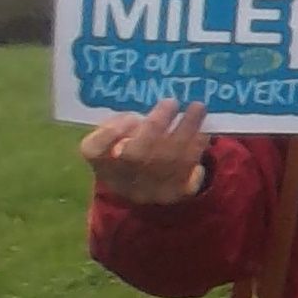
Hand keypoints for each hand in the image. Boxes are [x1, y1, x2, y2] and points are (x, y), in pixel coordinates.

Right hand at [83, 100, 211, 205]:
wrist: (143, 185)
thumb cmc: (126, 147)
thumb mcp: (114, 134)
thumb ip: (121, 123)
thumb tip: (142, 119)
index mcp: (99, 162)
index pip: (94, 149)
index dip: (112, 131)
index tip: (131, 116)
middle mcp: (120, 181)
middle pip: (136, 155)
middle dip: (156, 125)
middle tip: (171, 102)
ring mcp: (148, 191)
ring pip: (168, 162)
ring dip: (186, 132)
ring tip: (197, 108)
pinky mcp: (173, 195)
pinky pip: (189, 176)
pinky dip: (197, 153)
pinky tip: (203, 135)